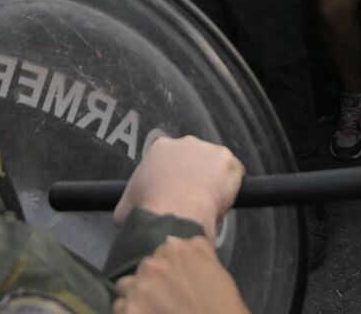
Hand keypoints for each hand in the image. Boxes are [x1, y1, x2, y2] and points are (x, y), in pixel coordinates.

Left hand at [113, 236, 250, 313]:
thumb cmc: (222, 305)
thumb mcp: (216, 269)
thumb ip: (196, 250)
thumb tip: (173, 241)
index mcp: (176, 250)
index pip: (160, 251)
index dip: (167, 268)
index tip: (174, 282)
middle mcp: (153, 265)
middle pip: (142, 268)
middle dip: (150, 281)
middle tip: (164, 297)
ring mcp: (139, 289)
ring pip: (124, 286)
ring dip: (134, 295)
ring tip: (148, 308)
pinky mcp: (131, 311)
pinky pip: (119, 307)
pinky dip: (129, 312)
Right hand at [116, 136, 243, 240]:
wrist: (173, 215)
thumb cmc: (146, 210)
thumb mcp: (125, 209)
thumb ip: (129, 206)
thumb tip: (126, 218)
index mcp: (159, 148)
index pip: (171, 159)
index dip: (174, 178)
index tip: (175, 194)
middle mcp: (185, 142)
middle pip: (194, 159)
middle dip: (194, 176)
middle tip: (192, 200)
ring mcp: (208, 149)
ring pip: (215, 165)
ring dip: (213, 181)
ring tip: (208, 204)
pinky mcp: (227, 160)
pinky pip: (235, 173)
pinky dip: (232, 187)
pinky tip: (223, 202)